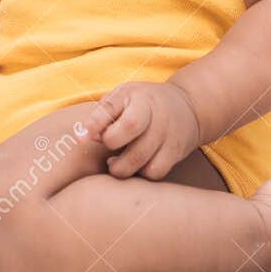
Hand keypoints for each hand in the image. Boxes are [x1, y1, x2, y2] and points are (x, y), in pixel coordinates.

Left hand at [83, 80, 202, 181]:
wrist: (188, 106)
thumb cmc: (144, 103)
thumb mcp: (123, 97)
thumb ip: (102, 115)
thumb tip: (82, 137)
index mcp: (137, 96)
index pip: (111, 109)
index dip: (94, 125)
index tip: (82, 137)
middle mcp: (154, 113)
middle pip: (128, 132)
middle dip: (110, 145)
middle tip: (108, 148)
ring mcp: (167, 133)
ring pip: (140, 160)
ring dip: (122, 167)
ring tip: (117, 162)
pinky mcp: (176, 152)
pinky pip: (154, 172)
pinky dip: (140, 174)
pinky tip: (136, 166)